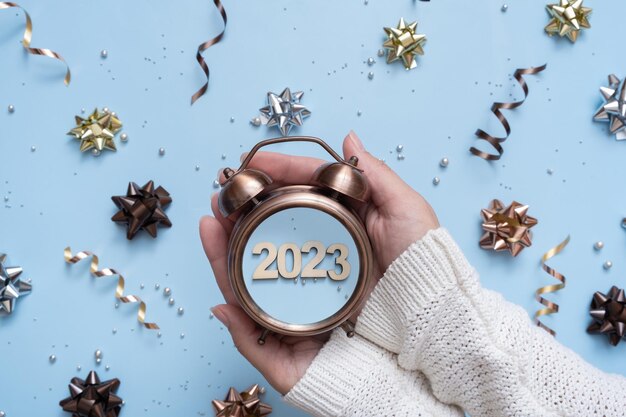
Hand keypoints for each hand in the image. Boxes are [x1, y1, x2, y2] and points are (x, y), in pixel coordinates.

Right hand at [199, 131, 437, 393]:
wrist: (433, 325)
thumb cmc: (426, 268)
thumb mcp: (406, 212)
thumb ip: (376, 175)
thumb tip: (348, 139)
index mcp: (340, 231)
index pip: (299, 199)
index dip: (275, 177)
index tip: (251, 164)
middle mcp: (317, 263)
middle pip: (266, 238)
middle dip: (237, 216)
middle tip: (220, 199)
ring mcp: (304, 301)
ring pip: (252, 278)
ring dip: (223, 255)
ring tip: (210, 227)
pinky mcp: (297, 338)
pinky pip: (257, 329)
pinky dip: (235, 314)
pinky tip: (222, 288)